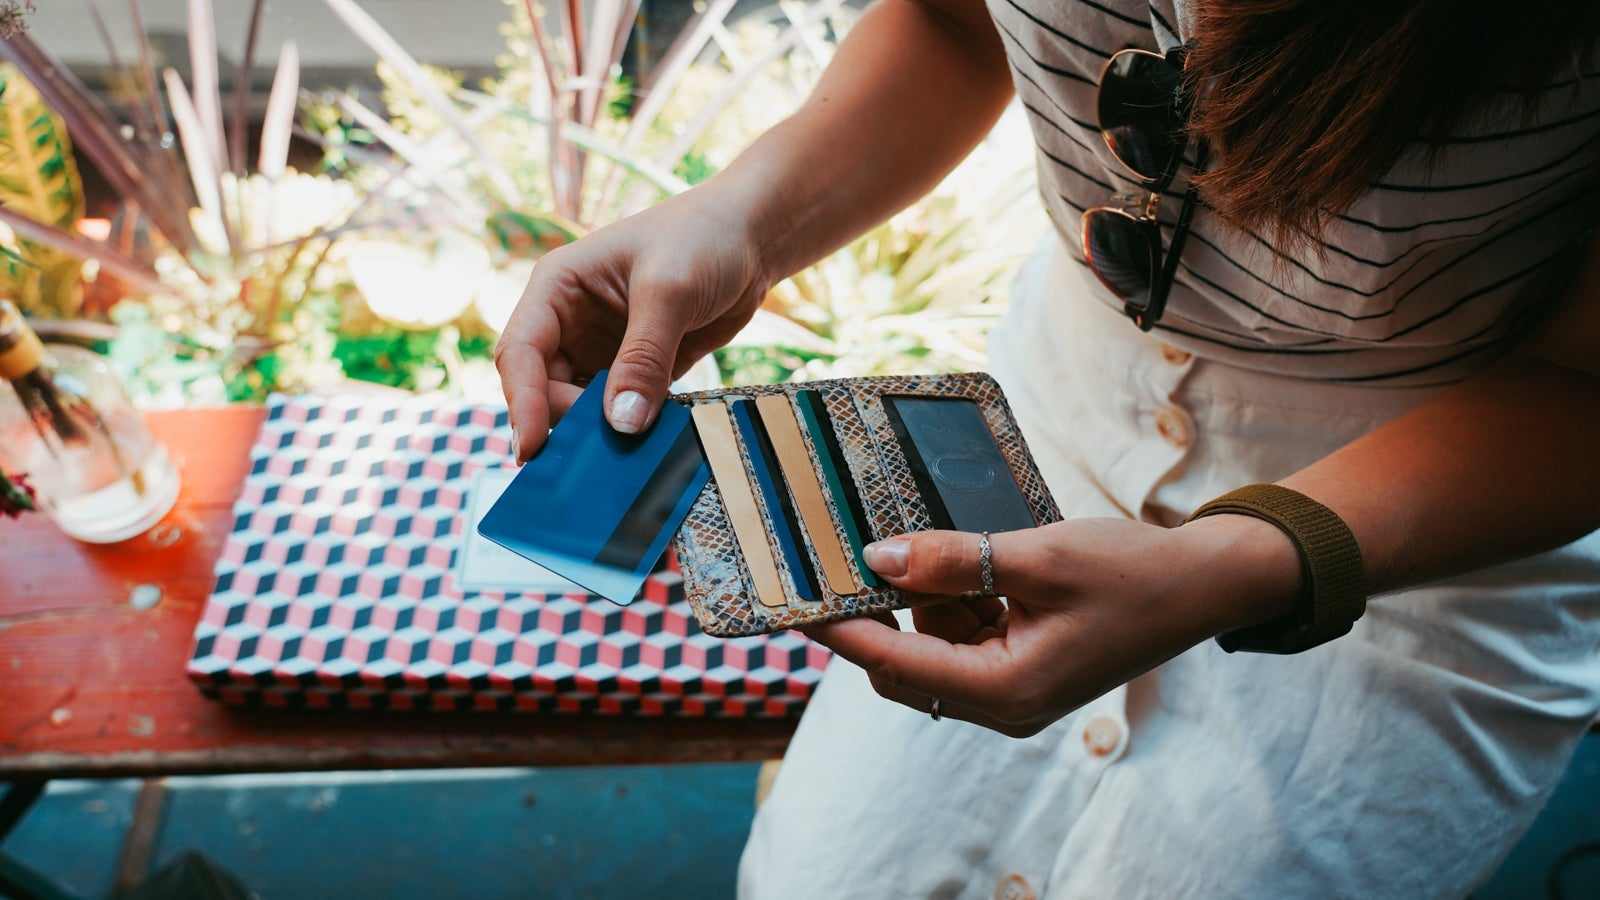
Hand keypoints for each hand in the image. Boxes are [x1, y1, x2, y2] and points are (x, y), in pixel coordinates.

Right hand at [494, 187, 771, 461]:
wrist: (752, 236)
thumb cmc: (703, 238)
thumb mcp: (670, 291)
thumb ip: (644, 357)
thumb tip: (623, 425)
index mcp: (558, 287)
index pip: (520, 352)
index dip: (521, 403)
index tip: (531, 448)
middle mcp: (571, 321)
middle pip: (544, 388)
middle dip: (565, 422)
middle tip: (597, 456)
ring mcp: (603, 348)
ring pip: (580, 406)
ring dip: (596, 433)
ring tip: (620, 460)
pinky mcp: (638, 370)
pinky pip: (621, 409)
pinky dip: (630, 429)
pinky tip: (648, 446)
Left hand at [801, 516, 1300, 736]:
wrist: (1205, 582)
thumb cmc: (1132, 572)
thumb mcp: (1038, 556)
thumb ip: (954, 560)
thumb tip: (879, 558)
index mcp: (1007, 690)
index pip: (896, 663)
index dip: (841, 630)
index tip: (796, 603)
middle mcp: (1004, 703)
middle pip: (907, 664)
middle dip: (880, 612)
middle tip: (849, 554)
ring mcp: (1015, 687)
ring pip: (933, 647)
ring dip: (921, 600)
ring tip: (920, 542)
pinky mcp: (1024, 665)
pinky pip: (964, 637)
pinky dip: (952, 600)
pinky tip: (956, 557)